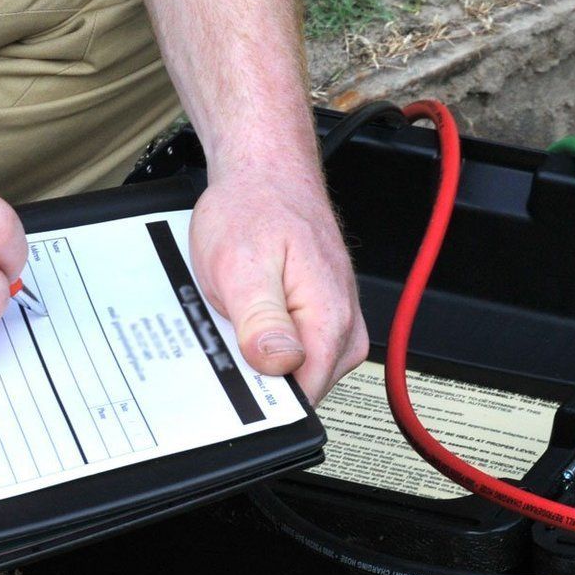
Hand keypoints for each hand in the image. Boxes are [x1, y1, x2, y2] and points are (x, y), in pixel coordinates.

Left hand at [186, 166, 366, 401]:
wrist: (267, 175)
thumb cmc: (254, 209)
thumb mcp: (240, 266)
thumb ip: (262, 321)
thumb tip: (278, 365)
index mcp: (330, 320)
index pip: (302, 398)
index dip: (260, 397)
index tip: (232, 372)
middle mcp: (345, 328)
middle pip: (300, 391)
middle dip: (257, 373)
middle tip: (229, 327)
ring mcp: (338, 326)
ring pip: (296, 375)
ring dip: (259, 356)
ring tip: (238, 312)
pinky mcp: (326, 321)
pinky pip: (296, 353)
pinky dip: (266, 341)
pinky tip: (250, 313)